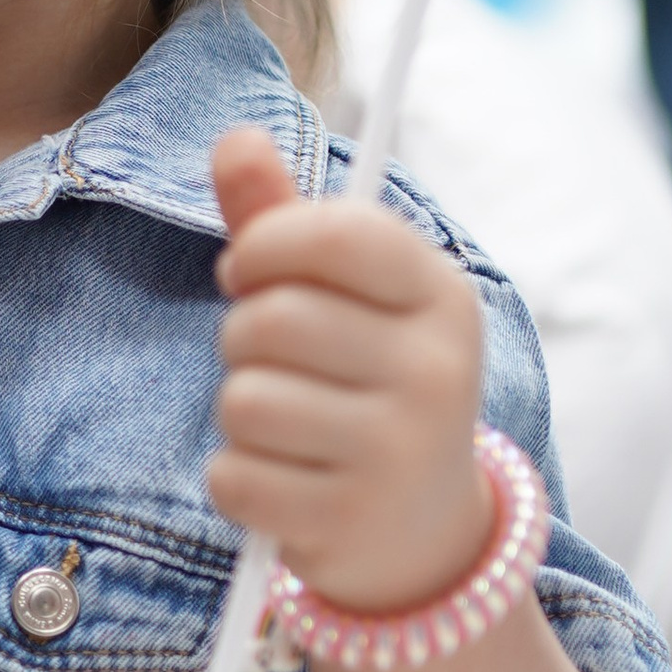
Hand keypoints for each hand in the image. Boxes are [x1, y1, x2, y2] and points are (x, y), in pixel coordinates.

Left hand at [208, 126, 490, 614]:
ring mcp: (400, 449)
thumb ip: (284, 221)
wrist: (423, 533)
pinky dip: (238, 481)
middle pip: (270, 319)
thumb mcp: (345, 301)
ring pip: (244, 400)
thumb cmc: (366, 389)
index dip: (264, 246)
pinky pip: (235, 477)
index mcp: (439, 295)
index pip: (334, 233)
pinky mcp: (352, 520)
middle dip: (243, 340)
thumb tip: (232, 138)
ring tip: (285, 429)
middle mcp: (435, 369)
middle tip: (273, 364)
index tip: (252, 272)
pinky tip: (283, 484)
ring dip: (239, 416)